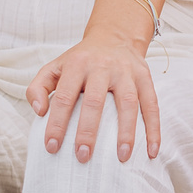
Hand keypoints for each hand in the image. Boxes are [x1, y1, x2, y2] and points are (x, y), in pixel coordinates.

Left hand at [29, 31, 160, 162]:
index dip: (57, 123)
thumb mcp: (54, 67)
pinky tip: (151, 151)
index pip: (64, 96)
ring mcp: (126, 72)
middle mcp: (102, 67)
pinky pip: (152, 104)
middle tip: (82, 156)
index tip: (52, 147)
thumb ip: (38, 87)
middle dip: (88, 131)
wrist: (114, 36)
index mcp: (77, 65)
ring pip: (128, 102)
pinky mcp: (145, 77)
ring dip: (126, 132)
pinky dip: (154, 129)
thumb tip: (39, 112)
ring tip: (122, 157)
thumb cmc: (80, 60)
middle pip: (95, 101)